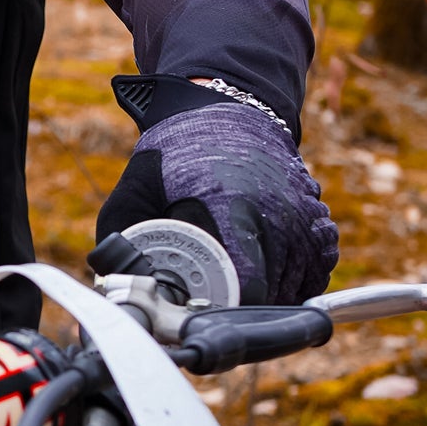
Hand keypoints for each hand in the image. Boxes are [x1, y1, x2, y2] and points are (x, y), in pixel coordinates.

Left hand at [96, 101, 337, 304]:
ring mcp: (305, 217)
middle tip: (210, 306)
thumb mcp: (137, 185)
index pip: (248, 286)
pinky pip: (317, 272)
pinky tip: (268, 279)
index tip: (201, 313)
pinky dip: (297, 284)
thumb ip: (117, 233)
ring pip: (297, 288)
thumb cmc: (179, 154)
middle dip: (240, 308)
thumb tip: (108, 283)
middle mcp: (278, 214)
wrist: (231, 112)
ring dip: (269, 299)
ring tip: (235, 292)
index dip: (225, 311)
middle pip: (272, 294)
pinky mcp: (318, 220)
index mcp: (232, 207)